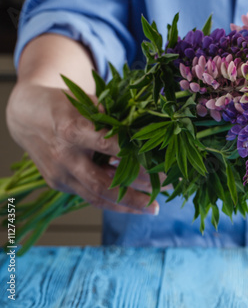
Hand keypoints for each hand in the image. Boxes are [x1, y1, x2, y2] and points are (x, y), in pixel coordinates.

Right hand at [7, 34, 159, 214]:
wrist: (25, 116)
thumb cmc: (64, 104)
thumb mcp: (87, 101)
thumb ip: (113, 116)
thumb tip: (148, 128)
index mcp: (72, 129)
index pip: (109, 145)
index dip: (135, 154)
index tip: (160, 160)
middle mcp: (64, 156)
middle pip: (101, 183)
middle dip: (133, 194)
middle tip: (159, 198)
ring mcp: (59, 174)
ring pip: (95, 197)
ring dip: (126, 205)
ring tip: (152, 208)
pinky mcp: (58, 184)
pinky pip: (88, 196)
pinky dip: (112, 200)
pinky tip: (133, 203)